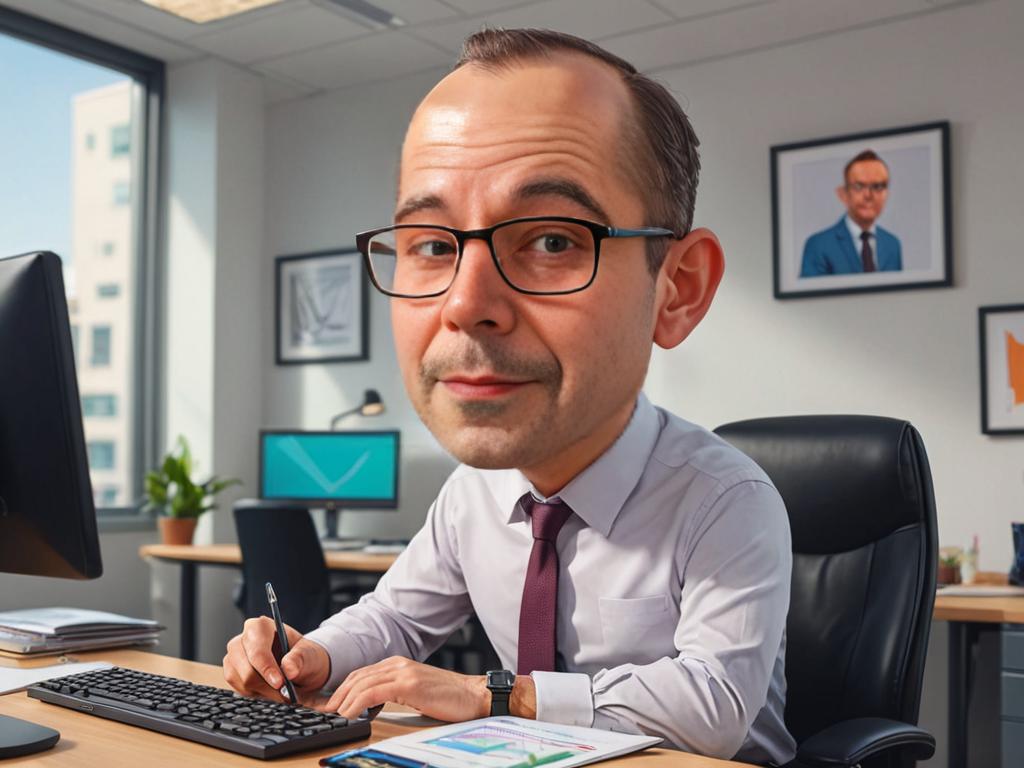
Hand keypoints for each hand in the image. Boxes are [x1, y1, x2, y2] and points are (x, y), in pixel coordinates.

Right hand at [223, 616, 329, 705]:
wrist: (301, 667)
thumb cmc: (303, 656)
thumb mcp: (309, 654)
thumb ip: (299, 659)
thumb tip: (289, 669)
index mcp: (260, 627)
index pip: (257, 651)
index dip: (267, 669)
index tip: (280, 683)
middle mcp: (242, 640)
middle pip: (247, 671)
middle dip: (268, 686)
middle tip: (285, 693)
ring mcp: (233, 657)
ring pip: (242, 683)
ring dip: (263, 691)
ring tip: (280, 689)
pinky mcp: (231, 672)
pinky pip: (239, 690)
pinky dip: (256, 694)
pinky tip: (268, 688)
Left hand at [321, 656, 488, 722]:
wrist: (474, 695)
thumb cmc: (449, 698)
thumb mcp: (416, 691)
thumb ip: (395, 692)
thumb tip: (371, 707)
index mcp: (398, 664)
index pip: (361, 674)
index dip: (343, 689)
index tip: (331, 706)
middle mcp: (397, 664)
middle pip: (357, 677)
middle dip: (337, 695)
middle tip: (325, 713)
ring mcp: (403, 672)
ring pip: (362, 684)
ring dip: (343, 701)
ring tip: (334, 717)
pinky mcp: (408, 684)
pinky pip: (373, 693)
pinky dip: (357, 704)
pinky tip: (350, 715)